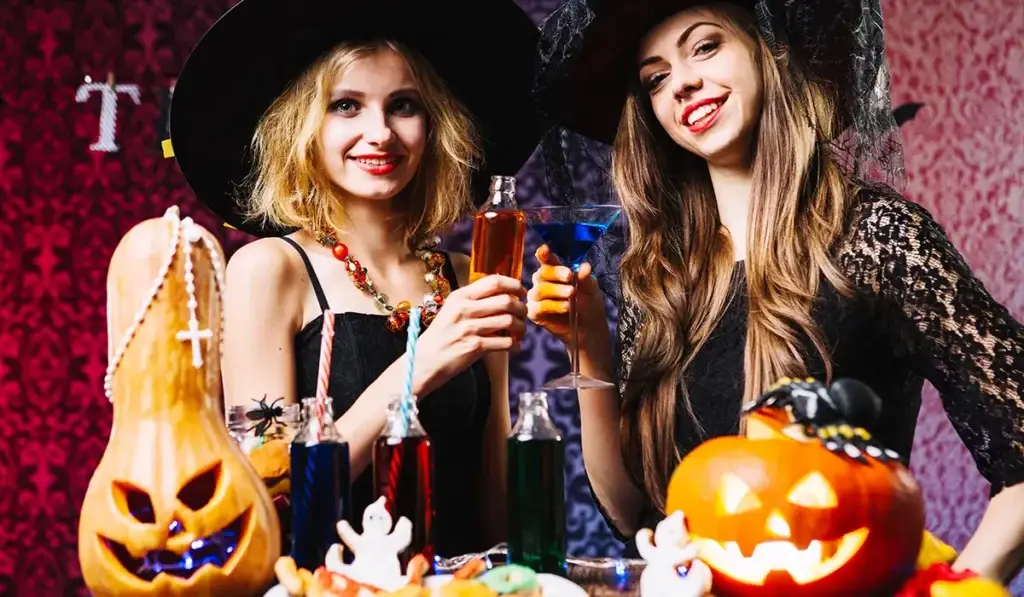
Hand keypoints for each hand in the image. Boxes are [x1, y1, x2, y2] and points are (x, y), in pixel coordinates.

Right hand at [414, 275, 526, 393]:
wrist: (424, 362)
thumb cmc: (440, 337)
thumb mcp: (451, 311)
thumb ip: (472, 301)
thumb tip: (502, 295)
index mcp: (460, 297)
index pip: (493, 282)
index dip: (513, 284)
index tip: (521, 291)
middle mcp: (464, 309)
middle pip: (506, 300)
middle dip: (521, 307)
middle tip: (523, 313)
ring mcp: (469, 328)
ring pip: (508, 320)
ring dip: (521, 326)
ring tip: (520, 331)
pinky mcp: (474, 347)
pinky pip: (504, 342)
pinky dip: (514, 345)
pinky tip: (514, 347)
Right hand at [527, 244, 607, 345]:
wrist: (590, 329)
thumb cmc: (589, 305)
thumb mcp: (591, 289)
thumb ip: (585, 278)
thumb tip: (585, 266)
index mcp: (554, 272)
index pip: (545, 259)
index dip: (543, 254)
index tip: (545, 250)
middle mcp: (542, 282)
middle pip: (542, 273)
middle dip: (556, 273)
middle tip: (569, 276)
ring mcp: (536, 298)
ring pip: (540, 289)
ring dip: (557, 290)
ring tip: (572, 294)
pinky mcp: (534, 313)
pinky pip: (540, 306)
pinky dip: (554, 305)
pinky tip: (567, 307)